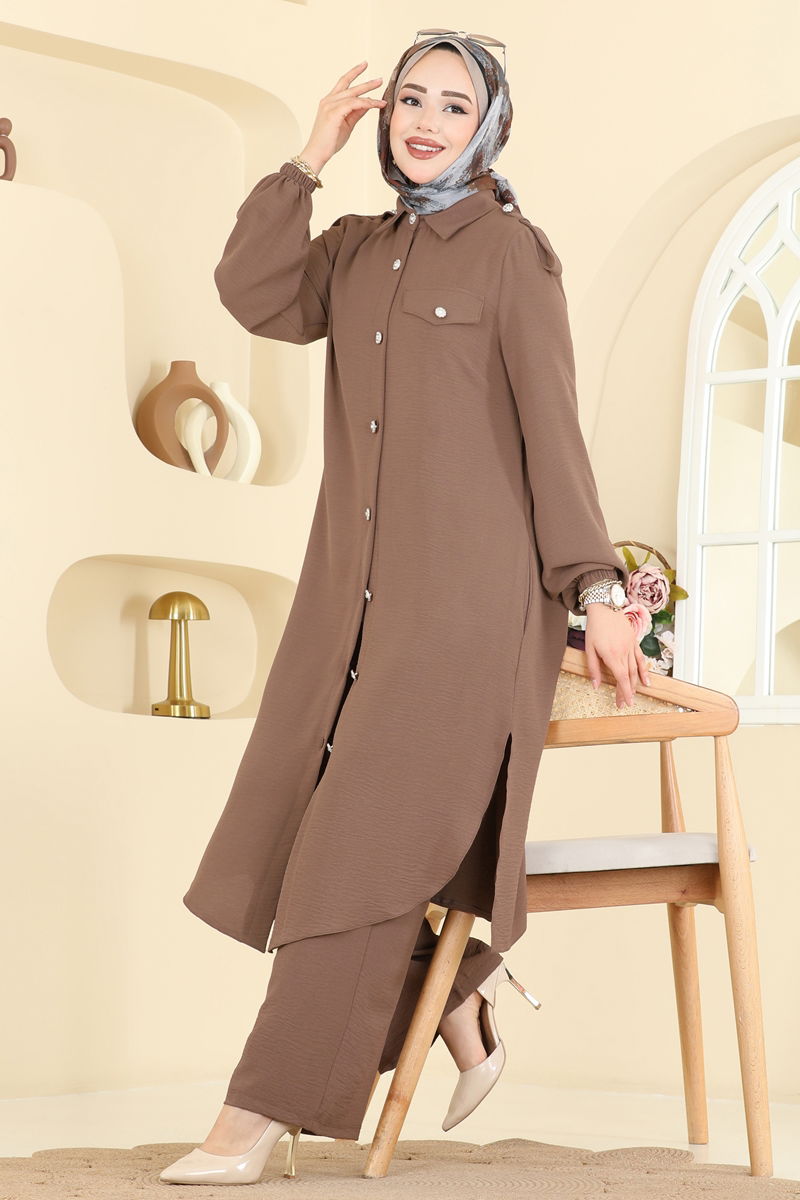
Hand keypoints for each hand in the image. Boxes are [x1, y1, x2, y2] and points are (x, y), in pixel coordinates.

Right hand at [298, 60, 387, 174]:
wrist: (317, 153)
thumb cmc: (329, 141)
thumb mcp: (347, 124)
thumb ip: (356, 112)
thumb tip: (367, 104)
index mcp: (329, 102)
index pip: (343, 83)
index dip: (353, 73)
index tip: (364, 66)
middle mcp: (328, 101)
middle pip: (349, 86)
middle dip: (366, 82)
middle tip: (379, 79)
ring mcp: (330, 106)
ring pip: (353, 95)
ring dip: (369, 93)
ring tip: (381, 95)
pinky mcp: (333, 113)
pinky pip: (353, 104)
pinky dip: (366, 103)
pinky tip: (375, 104)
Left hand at [583, 604, 650, 707]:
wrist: (604, 608)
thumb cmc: (594, 628)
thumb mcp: (589, 649)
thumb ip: (593, 668)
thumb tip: (595, 685)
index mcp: (612, 655)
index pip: (621, 678)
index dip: (624, 692)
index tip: (625, 703)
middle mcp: (624, 652)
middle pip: (629, 676)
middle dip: (627, 691)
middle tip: (625, 703)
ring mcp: (631, 647)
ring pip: (635, 669)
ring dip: (635, 683)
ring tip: (634, 694)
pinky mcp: (634, 642)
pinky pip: (640, 658)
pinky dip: (644, 670)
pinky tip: (646, 680)